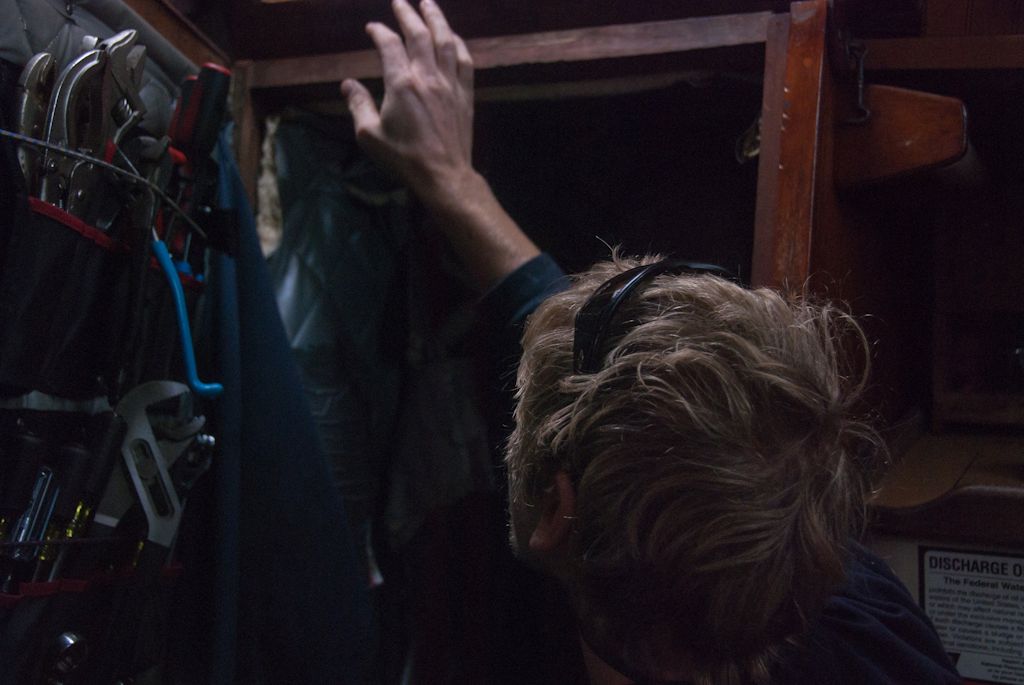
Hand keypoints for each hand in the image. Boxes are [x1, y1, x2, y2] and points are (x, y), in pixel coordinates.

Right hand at [342, 0, 473, 206]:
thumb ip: (358, 105)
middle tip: (400, 1)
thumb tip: (347, 84)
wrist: (443, 175)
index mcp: (401, 84)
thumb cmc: (404, 158)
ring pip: (445, 41)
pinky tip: (453, 37)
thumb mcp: (369, 135)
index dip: (380, 32)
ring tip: (429, 3)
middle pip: (419, 34)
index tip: (373, 27)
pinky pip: (465, 61)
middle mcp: (428, 77)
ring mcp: (450, 84)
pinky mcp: (465, 95)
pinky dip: (458, 44)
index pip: (390, 45)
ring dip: (436, 19)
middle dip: (408, 13)